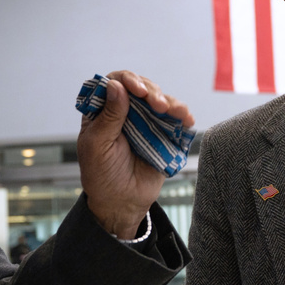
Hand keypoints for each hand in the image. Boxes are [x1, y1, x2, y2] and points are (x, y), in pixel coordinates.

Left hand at [77, 71, 193, 238]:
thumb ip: (108, 116)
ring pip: (161, 99)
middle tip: (157, 104)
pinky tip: (186, 119)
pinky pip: (175, 119)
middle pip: (140, 86)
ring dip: (170, 101)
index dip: (126, 80)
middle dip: (151, 91)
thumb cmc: (102, 175)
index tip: (137, 90)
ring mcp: (145, 122)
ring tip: (174, 112)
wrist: (122, 204)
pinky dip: (183, 115)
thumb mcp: (98, 146)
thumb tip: (115, 85)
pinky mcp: (163, 134)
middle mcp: (125, 112)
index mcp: (102, 112)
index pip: (114, 82)